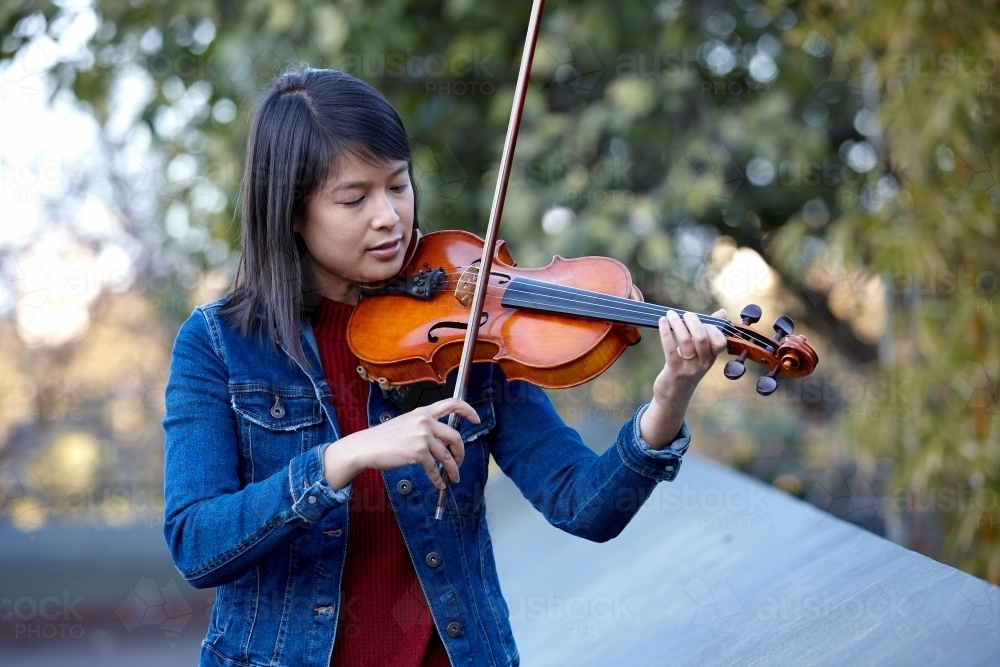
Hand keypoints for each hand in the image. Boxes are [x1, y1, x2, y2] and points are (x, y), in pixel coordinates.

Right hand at [322, 398, 479, 490]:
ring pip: (447, 456)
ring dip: (452, 469)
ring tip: (453, 477)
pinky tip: (439, 484)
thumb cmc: (384, 438)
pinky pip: (434, 469)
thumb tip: (442, 442)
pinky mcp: (418, 452)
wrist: (366, 446)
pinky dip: (438, 479)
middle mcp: (425, 421)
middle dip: (460, 452)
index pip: (452, 403)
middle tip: (459, 460)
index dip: (468, 410)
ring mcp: (423, 437)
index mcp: (423, 412)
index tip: (476, 418)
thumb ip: (425, 427)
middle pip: (455, 437)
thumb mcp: (407, 424)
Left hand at [639, 309, 728, 447]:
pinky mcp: (673, 370)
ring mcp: (688, 368)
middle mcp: (703, 363)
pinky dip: (665, 333)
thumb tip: (722, 312)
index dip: (711, 328)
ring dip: (677, 324)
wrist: (674, 397)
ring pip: (685, 341)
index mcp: (712, 357)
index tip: (701, 321)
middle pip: (702, 338)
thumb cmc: (688, 369)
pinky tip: (662, 322)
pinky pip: (670, 349)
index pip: (720, 341)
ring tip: (670, 314)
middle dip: (693, 321)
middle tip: (685, 314)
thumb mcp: (701, 353)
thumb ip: (710, 332)